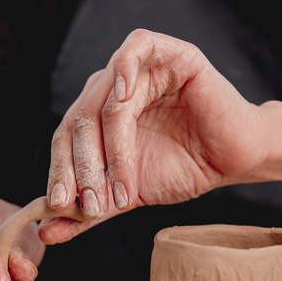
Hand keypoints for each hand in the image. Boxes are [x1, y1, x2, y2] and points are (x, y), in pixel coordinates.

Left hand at [43, 29, 266, 242]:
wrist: (234, 160)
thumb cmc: (183, 169)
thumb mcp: (128, 195)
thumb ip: (90, 211)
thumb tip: (47, 233)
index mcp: (97, 115)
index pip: (65, 138)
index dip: (58, 170)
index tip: (58, 205)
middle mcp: (112, 89)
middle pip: (80, 121)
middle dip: (84, 168)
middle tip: (94, 206)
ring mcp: (139, 69)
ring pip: (107, 103)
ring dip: (111, 152)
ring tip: (124, 191)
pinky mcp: (171, 54)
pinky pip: (137, 47)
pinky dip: (125, 66)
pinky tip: (124, 93)